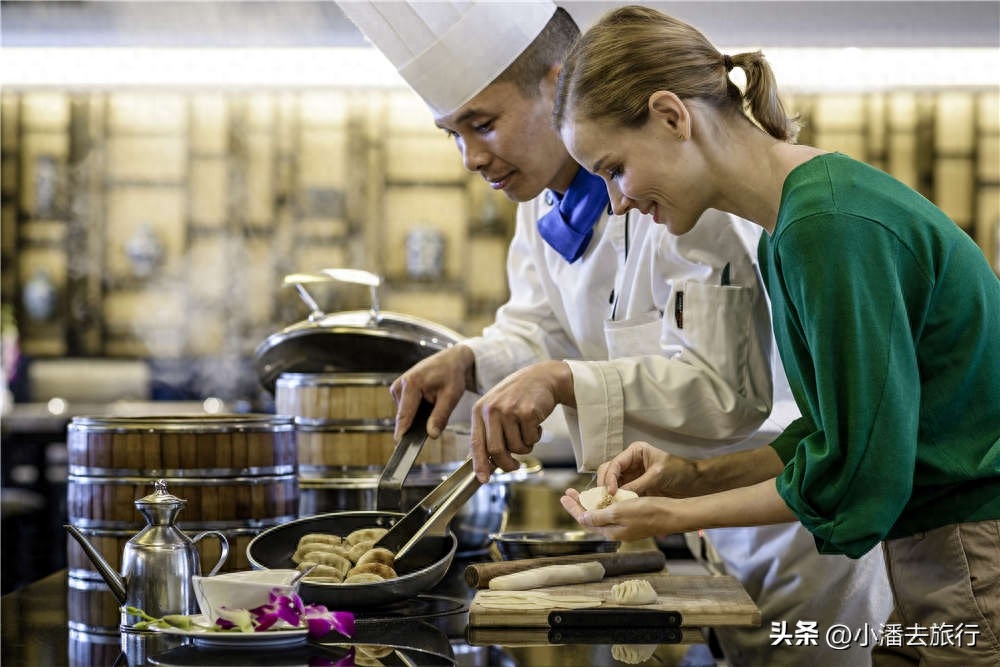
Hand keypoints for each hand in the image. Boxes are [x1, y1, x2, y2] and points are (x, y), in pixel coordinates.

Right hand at [391, 346, 475, 439]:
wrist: (451, 361)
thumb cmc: (452, 375)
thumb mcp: (451, 396)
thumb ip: (440, 416)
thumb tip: (431, 434)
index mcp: (411, 384)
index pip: (404, 416)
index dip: (403, 433)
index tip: (400, 447)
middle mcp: (400, 385)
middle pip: (404, 416)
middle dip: (417, 423)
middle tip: (436, 416)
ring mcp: (397, 387)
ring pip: (405, 414)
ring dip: (418, 416)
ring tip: (434, 403)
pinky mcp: (399, 390)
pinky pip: (406, 408)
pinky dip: (416, 410)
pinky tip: (428, 402)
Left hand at [470, 360, 572, 482]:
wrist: (543, 377)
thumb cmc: (518, 395)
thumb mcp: (496, 408)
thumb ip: (487, 431)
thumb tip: (480, 460)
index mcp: (480, 410)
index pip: (476, 443)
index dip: (479, 464)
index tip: (483, 479)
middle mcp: (492, 410)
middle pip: (496, 450)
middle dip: (507, 463)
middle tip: (514, 465)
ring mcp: (510, 410)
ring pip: (516, 447)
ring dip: (525, 446)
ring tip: (527, 431)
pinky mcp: (528, 412)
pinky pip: (531, 439)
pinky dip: (535, 437)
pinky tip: (535, 423)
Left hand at [560, 489, 681, 541]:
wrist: (671, 515)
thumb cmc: (647, 512)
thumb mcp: (619, 512)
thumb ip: (599, 516)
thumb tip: (582, 518)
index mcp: (610, 531)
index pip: (585, 520)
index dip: (573, 508)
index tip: (564, 496)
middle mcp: (616, 531)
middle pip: (591, 517)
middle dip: (579, 504)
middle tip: (568, 492)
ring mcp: (624, 526)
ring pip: (601, 515)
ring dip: (590, 503)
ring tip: (581, 493)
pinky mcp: (632, 520)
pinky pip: (612, 512)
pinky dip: (604, 503)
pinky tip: (603, 496)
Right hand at [597, 441, 698, 497]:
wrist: (694, 483)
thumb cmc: (678, 472)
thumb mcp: (657, 476)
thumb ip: (637, 484)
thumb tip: (619, 496)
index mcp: (635, 452)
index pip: (615, 464)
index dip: (609, 478)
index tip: (610, 492)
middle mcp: (630, 462)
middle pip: (608, 471)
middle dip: (605, 485)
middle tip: (606, 500)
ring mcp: (631, 474)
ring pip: (612, 483)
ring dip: (609, 493)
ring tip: (608, 505)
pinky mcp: (634, 486)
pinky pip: (621, 492)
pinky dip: (617, 499)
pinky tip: (616, 507)